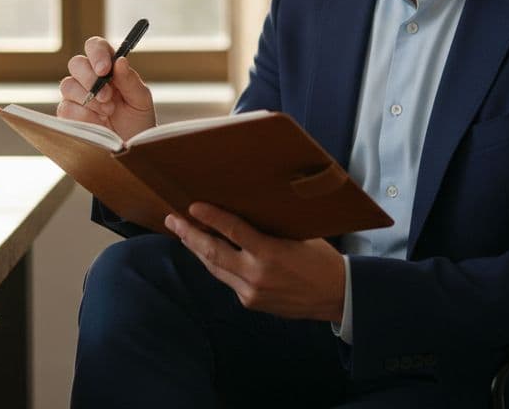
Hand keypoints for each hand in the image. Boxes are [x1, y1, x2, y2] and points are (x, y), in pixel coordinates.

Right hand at [57, 36, 156, 141]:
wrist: (130, 147)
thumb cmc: (138, 121)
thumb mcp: (141, 100)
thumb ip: (130, 80)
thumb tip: (120, 61)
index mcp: (108, 67)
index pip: (95, 46)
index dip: (97, 53)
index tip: (104, 69)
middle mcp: (88, 77)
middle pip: (76, 63)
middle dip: (90, 79)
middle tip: (107, 97)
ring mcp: (76, 95)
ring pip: (68, 85)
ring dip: (89, 100)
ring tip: (108, 112)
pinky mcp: (67, 114)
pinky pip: (66, 108)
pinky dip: (84, 116)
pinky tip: (98, 123)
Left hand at [165, 202, 345, 322]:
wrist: (336, 296)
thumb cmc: (321, 259)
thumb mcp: (297, 236)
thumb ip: (268, 230)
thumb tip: (242, 214)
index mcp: (271, 253)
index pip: (233, 231)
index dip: (210, 217)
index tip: (192, 206)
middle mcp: (256, 275)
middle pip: (213, 253)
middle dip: (189, 235)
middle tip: (173, 219)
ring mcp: (251, 292)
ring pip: (215, 268)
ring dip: (197, 250)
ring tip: (182, 233)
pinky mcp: (250, 302)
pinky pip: (227, 280)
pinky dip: (215, 265)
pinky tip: (207, 254)